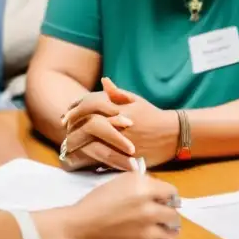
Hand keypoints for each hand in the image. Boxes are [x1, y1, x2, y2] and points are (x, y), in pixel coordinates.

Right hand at [35, 172, 180, 238]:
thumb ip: (144, 183)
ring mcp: (149, 233)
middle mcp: (149, 210)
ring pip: (173, 232)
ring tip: (156, 230)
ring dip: (166, 230)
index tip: (164, 201)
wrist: (77, 232)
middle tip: (159, 217)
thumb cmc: (95, 205)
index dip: (168, 197)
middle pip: (175, 213)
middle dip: (167, 214)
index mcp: (143, 189)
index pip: (172, 192)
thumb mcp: (120, 182)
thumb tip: (162, 192)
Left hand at [61, 78, 179, 169]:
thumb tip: (104, 81)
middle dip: (73, 122)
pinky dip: (88, 155)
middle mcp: (119, 123)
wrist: (173, 135)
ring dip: (77, 139)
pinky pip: (101, 157)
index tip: (68, 111)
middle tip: (64, 125)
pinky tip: (79, 155)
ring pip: (92, 139)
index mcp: (120, 108)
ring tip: (68, 140)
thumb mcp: (137, 100)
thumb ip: (118, 93)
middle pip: (88, 120)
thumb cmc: (154, 116)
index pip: (91, 103)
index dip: (77, 106)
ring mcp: (121, 141)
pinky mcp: (124, 157)